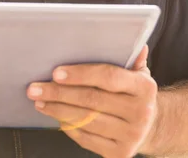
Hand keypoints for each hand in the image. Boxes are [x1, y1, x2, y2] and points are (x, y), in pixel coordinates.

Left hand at [27, 45, 157, 157]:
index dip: (80, 74)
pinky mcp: (120, 154)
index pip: (108, 77)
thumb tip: (134, 41)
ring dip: (57, 110)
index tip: (55, 73)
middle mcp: (141, 112)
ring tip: (39, 100)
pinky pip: (86, 139)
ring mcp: (131, 135)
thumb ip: (130, 56)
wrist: (152, 126)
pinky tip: (56, 117)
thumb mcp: (138, 72)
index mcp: (144, 87)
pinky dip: (68, 127)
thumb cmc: (135, 92)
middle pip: (91, 100)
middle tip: (35, 88)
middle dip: (58, 93)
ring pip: (85, 120)